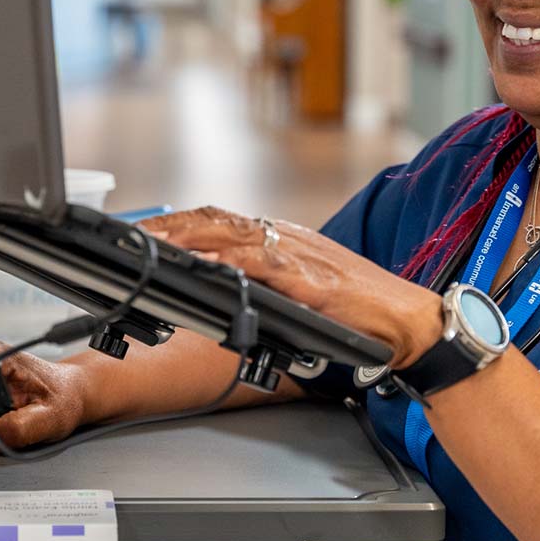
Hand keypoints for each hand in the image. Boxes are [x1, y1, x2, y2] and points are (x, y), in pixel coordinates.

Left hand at [140, 207, 443, 368]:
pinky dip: (230, 262)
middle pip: (216, 220)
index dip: (178, 222)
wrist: (408, 320)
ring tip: (152, 244)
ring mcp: (300, 257)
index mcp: (282, 240)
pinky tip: (204, 264)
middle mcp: (287, 239)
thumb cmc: (359, 311)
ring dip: (188, 238)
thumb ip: (265, 284)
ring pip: (233, 235)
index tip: (143, 231)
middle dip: (170, 225)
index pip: (220, 221)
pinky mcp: (313, 282)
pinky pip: (263, 266)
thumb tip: (220, 289)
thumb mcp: (302, 291)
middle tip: (131, 235)